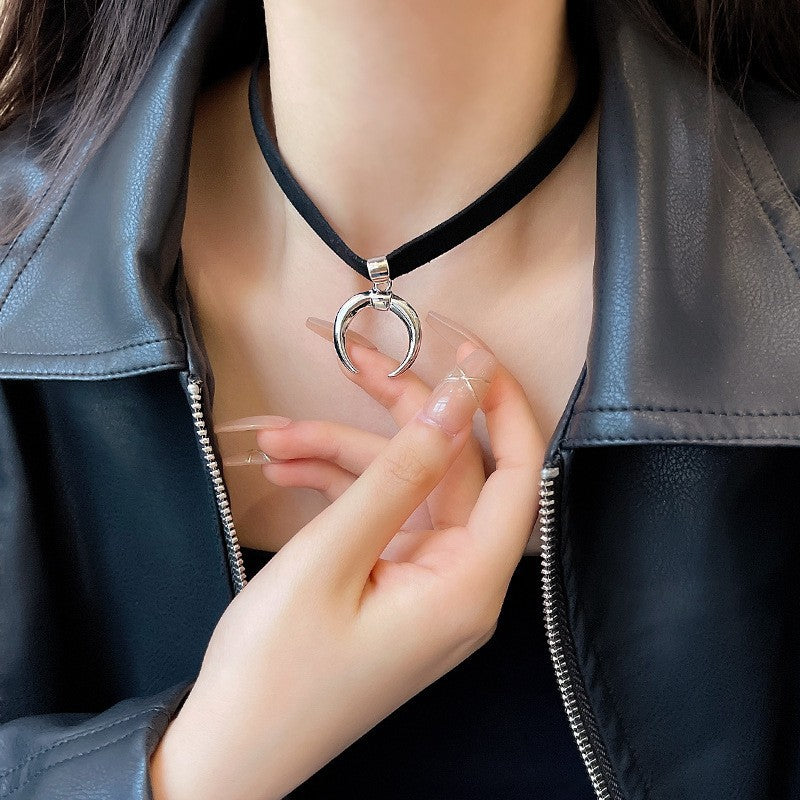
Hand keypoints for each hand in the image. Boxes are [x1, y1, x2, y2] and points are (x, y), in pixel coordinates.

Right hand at [150, 312, 544, 799]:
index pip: (519, 472)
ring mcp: (422, 582)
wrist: (227, 753)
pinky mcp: (390, 582)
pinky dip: (337, 487)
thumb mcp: (332, 556)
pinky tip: (288, 471)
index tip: (462, 347)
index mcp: (467, 585)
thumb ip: (400, 472)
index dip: (498, 402)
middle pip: (449, 468)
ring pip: (403, 485)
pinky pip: (378, 513)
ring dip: (343, 452)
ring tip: (277, 439)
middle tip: (352, 361)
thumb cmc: (275, 672)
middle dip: (396, 413)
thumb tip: (455, 400)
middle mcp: (458, 582)